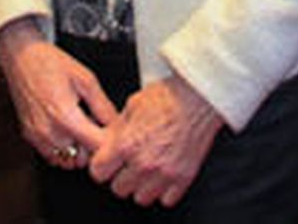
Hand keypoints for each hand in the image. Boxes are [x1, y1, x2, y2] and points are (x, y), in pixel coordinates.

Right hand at [0, 18, 114, 167]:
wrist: (22, 58)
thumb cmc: (50, 63)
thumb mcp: (85, 79)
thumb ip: (103, 106)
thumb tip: (116, 124)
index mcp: (65, 116)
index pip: (96, 146)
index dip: (110, 143)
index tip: (114, 134)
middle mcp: (49, 132)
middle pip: (82, 159)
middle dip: (94, 147)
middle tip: (97, 128)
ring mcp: (37, 137)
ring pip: (67, 162)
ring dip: (78, 151)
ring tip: (81, 128)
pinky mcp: (29, 137)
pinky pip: (52, 156)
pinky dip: (63, 150)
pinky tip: (67, 131)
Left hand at [88, 74, 223, 207]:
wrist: (199, 97)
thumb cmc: (168, 96)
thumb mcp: (132, 105)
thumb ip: (116, 130)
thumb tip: (104, 143)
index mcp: (127, 144)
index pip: (98, 173)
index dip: (101, 165)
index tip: (107, 161)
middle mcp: (144, 163)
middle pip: (118, 189)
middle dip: (120, 176)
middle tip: (127, 163)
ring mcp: (165, 173)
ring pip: (141, 198)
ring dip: (141, 186)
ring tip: (146, 169)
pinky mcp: (184, 178)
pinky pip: (166, 200)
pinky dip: (163, 190)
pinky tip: (162, 174)